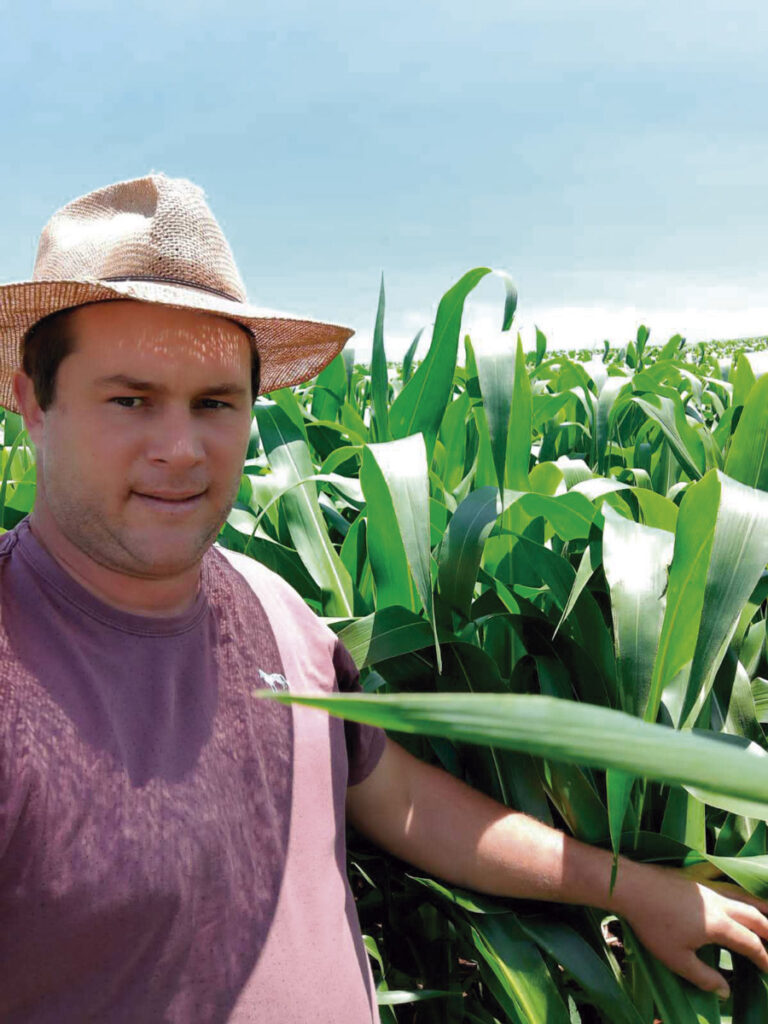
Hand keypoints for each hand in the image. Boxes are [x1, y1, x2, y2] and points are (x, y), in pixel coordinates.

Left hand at [613, 859, 767, 998]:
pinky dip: (732, 876)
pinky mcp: (692, 875)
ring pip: (741, 893)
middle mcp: (719, 903)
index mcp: (719, 925)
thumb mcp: (677, 960)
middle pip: (753, 915)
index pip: (750, 943)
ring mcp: (706, 886)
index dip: (764, 958)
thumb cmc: (653, 925)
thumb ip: (704, 977)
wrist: (632, 887)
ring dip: (758, 904)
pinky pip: (719, 873)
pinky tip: (732, 874)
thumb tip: (725, 992)